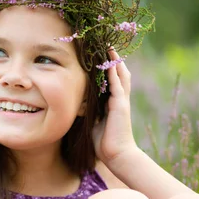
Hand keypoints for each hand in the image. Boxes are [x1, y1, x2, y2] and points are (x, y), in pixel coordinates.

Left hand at [92, 49, 137, 164]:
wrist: (117, 155)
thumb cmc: (104, 143)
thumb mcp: (92, 123)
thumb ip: (88, 113)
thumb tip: (76, 106)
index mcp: (113, 102)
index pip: (111, 78)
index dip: (106, 65)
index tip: (98, 53)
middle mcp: (119, 98)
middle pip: (118, 72)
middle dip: (112, 58)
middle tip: (106, 42)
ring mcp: (121, 101)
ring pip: (120, 74)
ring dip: (115, 60)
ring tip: (109, 45)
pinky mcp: (121, 105)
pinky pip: (118, 84)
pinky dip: (114, 72)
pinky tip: (111, 61)